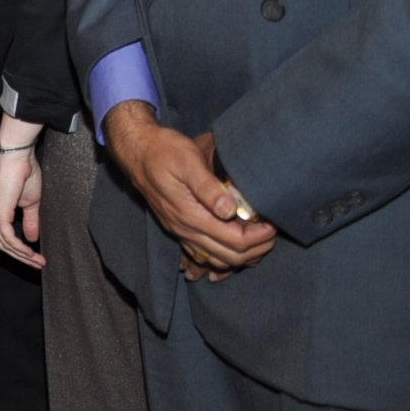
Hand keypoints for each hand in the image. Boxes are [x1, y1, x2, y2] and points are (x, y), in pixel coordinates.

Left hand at [0, 147, 47, 268]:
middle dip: (22, 258)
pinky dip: (20, 247)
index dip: (20, 251)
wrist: (19, 157)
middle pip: (3, 244)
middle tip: (39, 265)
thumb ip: (30, 221)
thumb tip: (32, 239)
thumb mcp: (31, 203)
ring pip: (5, 243)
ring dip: (23, 255)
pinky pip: (7, 237)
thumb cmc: (25, 174)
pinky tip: (30, 253)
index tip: (37, 258)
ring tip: (39, 262)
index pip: (4, 238)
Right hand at [104, 105, 275, 277]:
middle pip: (230, 257)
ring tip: (259, 237)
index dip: (259, 237)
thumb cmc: (163, 150)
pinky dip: (225, 255)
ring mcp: (179, 231)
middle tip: (272, 232)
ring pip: (218, 260)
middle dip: (257, 249)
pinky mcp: (177, 227)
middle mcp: (184, 229)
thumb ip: (208, 187)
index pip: (234, 241)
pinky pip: (204, 254)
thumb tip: (230, 210)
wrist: (136, 151)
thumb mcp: (188, 161)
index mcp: (190, 215)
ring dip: (242, 254)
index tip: (273, 223)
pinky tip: (235, 242)